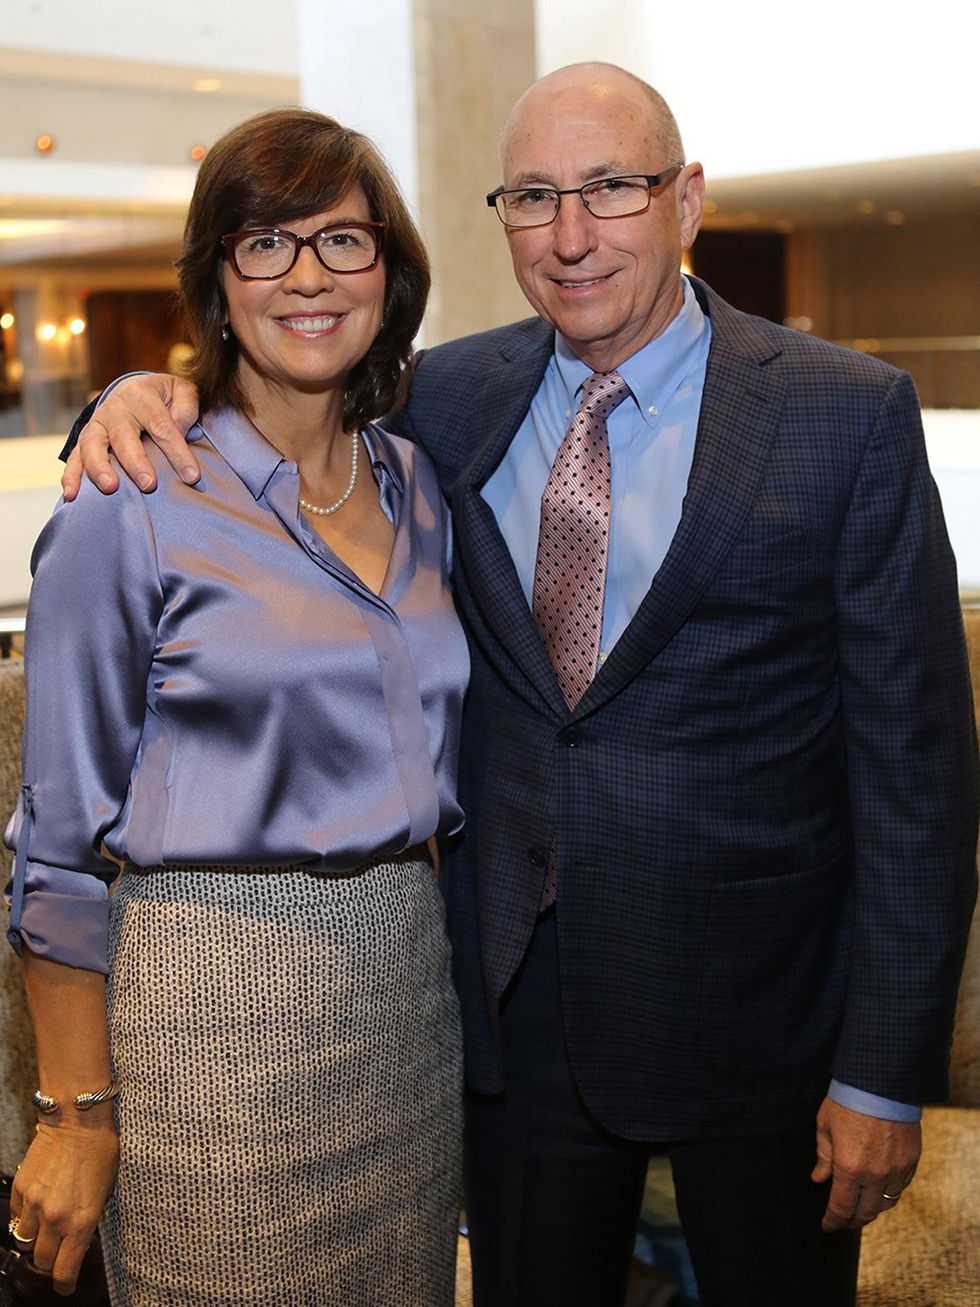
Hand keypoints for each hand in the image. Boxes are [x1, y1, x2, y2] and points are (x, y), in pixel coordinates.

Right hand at [10, 1116, 118, 1295]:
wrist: (78, 1119)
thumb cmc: (101, 1150)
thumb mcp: (106, 1190)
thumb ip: (90, 1220)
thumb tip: (79, 1241)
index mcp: (82, 1221)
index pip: (64, 1271)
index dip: (65, 1284)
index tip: (67, 1286)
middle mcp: (55, 1218)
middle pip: (42, 1262)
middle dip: (51, 1263)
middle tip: (59, 1254)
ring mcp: (34, 1204)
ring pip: (25, 1241)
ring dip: (36, 1239)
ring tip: (49, 1228)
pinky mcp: (21, 1189)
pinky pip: (17, 1217)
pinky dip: (26, 1217)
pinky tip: (39, 1206)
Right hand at [62, 373, 201, 500]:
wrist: (136, 390)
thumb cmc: (166, 398)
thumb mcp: (182, 392)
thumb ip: (186, 409)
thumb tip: (180, 432)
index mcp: (142, 394)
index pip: (162, 426)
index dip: (177, 452)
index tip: (192, 477)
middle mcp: (115, 408)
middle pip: (123, 436)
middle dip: (135, 461)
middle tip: (148, 484)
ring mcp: (97, 424)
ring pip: (92, 445)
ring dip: (99, 467)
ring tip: (110, 487)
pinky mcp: (85, 440)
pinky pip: (74, 457)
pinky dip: (71, 476)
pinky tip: (72, 495)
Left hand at [812, 1096, 919, 1231]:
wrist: (881, 1082)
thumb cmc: (847, 1100)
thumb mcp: (825, 1126)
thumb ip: (824, 1157)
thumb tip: (819, 1178)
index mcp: (849, 1168)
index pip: (841, 1207)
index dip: (833, 1221)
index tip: (827, 1225)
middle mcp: (875, 1175)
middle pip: (866, 1213)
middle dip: (852, 1220)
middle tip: (843, 1220)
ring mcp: (896, 1169)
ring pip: (886, 1203)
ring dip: (872, 1209)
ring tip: (861, 1206)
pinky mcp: (911, 1161)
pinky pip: (901, 1187)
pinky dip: (889, 1192)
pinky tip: (880, 1188)